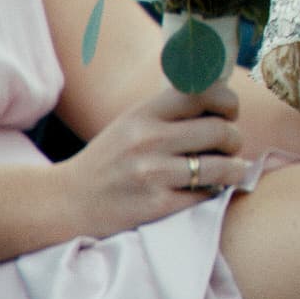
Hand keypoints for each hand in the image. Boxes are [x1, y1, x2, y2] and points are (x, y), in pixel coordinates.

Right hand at [54, 84, 247, 239]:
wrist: (64, 203)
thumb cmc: (109, 161)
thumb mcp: (132, 123)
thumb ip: (171, 112)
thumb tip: (225, 104)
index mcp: (143, 113)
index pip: (203, 93)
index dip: (227, 102)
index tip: (229, 114)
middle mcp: (148, 139)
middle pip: (220, 130)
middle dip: (234, 140)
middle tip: (229, 148)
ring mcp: (152, 173)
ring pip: (221, 166)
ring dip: (234, 169)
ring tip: (231, 170)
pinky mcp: (156, 205)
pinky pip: (206, 195)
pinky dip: (214, 192)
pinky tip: (209, 190)